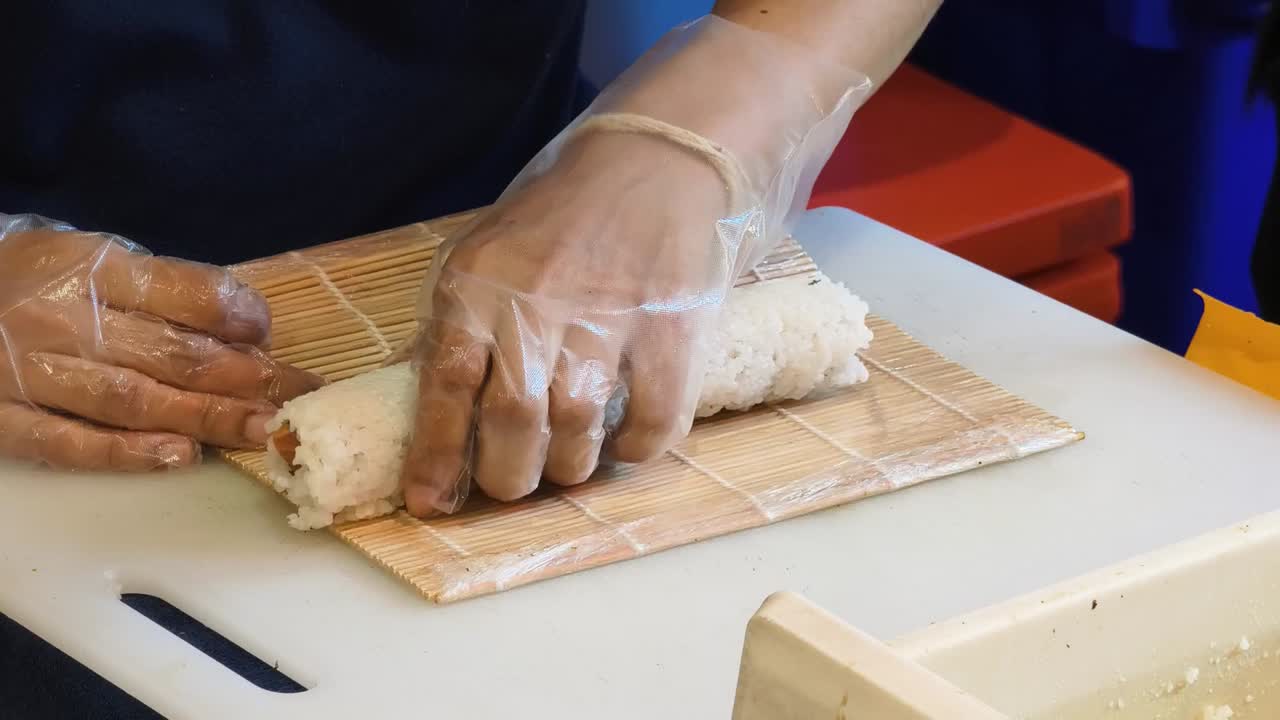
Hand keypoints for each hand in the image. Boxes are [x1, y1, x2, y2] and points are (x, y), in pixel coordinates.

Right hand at [0, 217, 324, 470]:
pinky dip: (126, 453)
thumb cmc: (29, 280)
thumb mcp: (88, 260)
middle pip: (170, 354)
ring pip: (131, 400)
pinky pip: (69, 442)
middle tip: (297, 398)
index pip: (179, 291)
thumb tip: (242, 326)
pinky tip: (178, 457)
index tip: (268, 333)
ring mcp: (30, 373)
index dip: (233, 314)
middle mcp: (63, 319)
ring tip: (260, 432)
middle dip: (244, 379)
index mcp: (90, 269)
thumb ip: (157, 289)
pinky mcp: (3, 420)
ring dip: (204, 419)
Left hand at [401, 130, 732, 511]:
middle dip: (506, 475)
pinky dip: (637, 448)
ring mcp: (609, 314)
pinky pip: (654, 418)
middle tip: (512, 484)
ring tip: (567, 462)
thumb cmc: (560, 217)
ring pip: (577, 426)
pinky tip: (626, 444)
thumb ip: (459, 322)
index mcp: (478, 281)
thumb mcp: (486, 252)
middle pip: (512, 417)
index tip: (429, 502)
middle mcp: (537, 299)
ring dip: (568, 465)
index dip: (435, 454)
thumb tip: (429, 407)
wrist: (657, 161)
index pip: (445, 382)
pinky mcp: (672, 327)